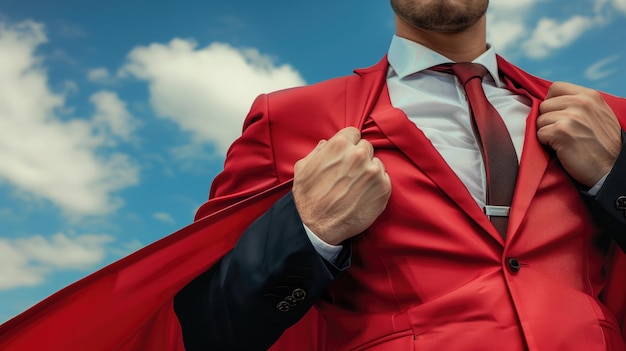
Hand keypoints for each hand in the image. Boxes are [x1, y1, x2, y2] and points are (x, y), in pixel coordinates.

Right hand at [292, 127, 390, 245]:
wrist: (318, 227)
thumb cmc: (308, 198)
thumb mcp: (303, 168)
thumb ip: (317, 152)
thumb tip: (326, 144)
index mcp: (339, 145)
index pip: (353, 133)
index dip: (348, 144)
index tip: (345, 155)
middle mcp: (359, 155)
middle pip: (366, 147)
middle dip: (358, 157)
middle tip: (349, 173)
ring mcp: (373, 171)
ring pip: (376, 163)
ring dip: (368, 171)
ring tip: (355, 187)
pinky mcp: (384, 188)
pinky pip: (384, 179)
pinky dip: (376, 185)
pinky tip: (363, 195)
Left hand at [537, 82, 621, 186]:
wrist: (610, 168)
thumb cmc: (602, 145)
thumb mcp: (598, 114)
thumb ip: (579, 103)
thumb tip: (552, 100)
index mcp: (589, 95)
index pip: (556, 87)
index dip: (551, 102)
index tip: (557, 115)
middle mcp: (581, 102)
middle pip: (544, 105)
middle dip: (548, 120)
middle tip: (562, 133)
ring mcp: (571, 117)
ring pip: (539, 120)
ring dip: (546, 133)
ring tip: (563, 141)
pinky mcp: (561, 132)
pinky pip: (539, 134)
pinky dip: (545, 144)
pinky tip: (560, 148)